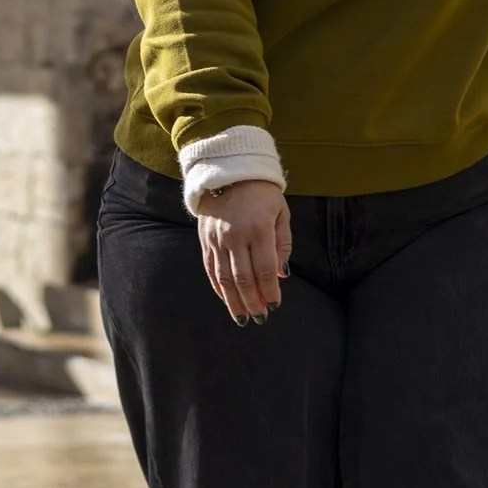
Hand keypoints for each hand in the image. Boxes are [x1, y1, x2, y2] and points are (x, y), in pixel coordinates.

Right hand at [196, 179, 290, 322]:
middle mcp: (235, 235)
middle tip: (261, 317)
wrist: (229, 169)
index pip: (264, 270)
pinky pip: (211, 269)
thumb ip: (282, 245)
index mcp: (258, 229)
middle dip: (253, 302)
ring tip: (243, 318)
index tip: (276, 305)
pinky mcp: (205, 239)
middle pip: (243, 279)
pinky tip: (226, 299)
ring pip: (224, 278)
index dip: (270, 291)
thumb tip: (280, 275)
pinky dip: (218, 287)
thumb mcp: (281, 213)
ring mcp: (217, 238)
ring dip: (234, 301)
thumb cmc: (263, 193)